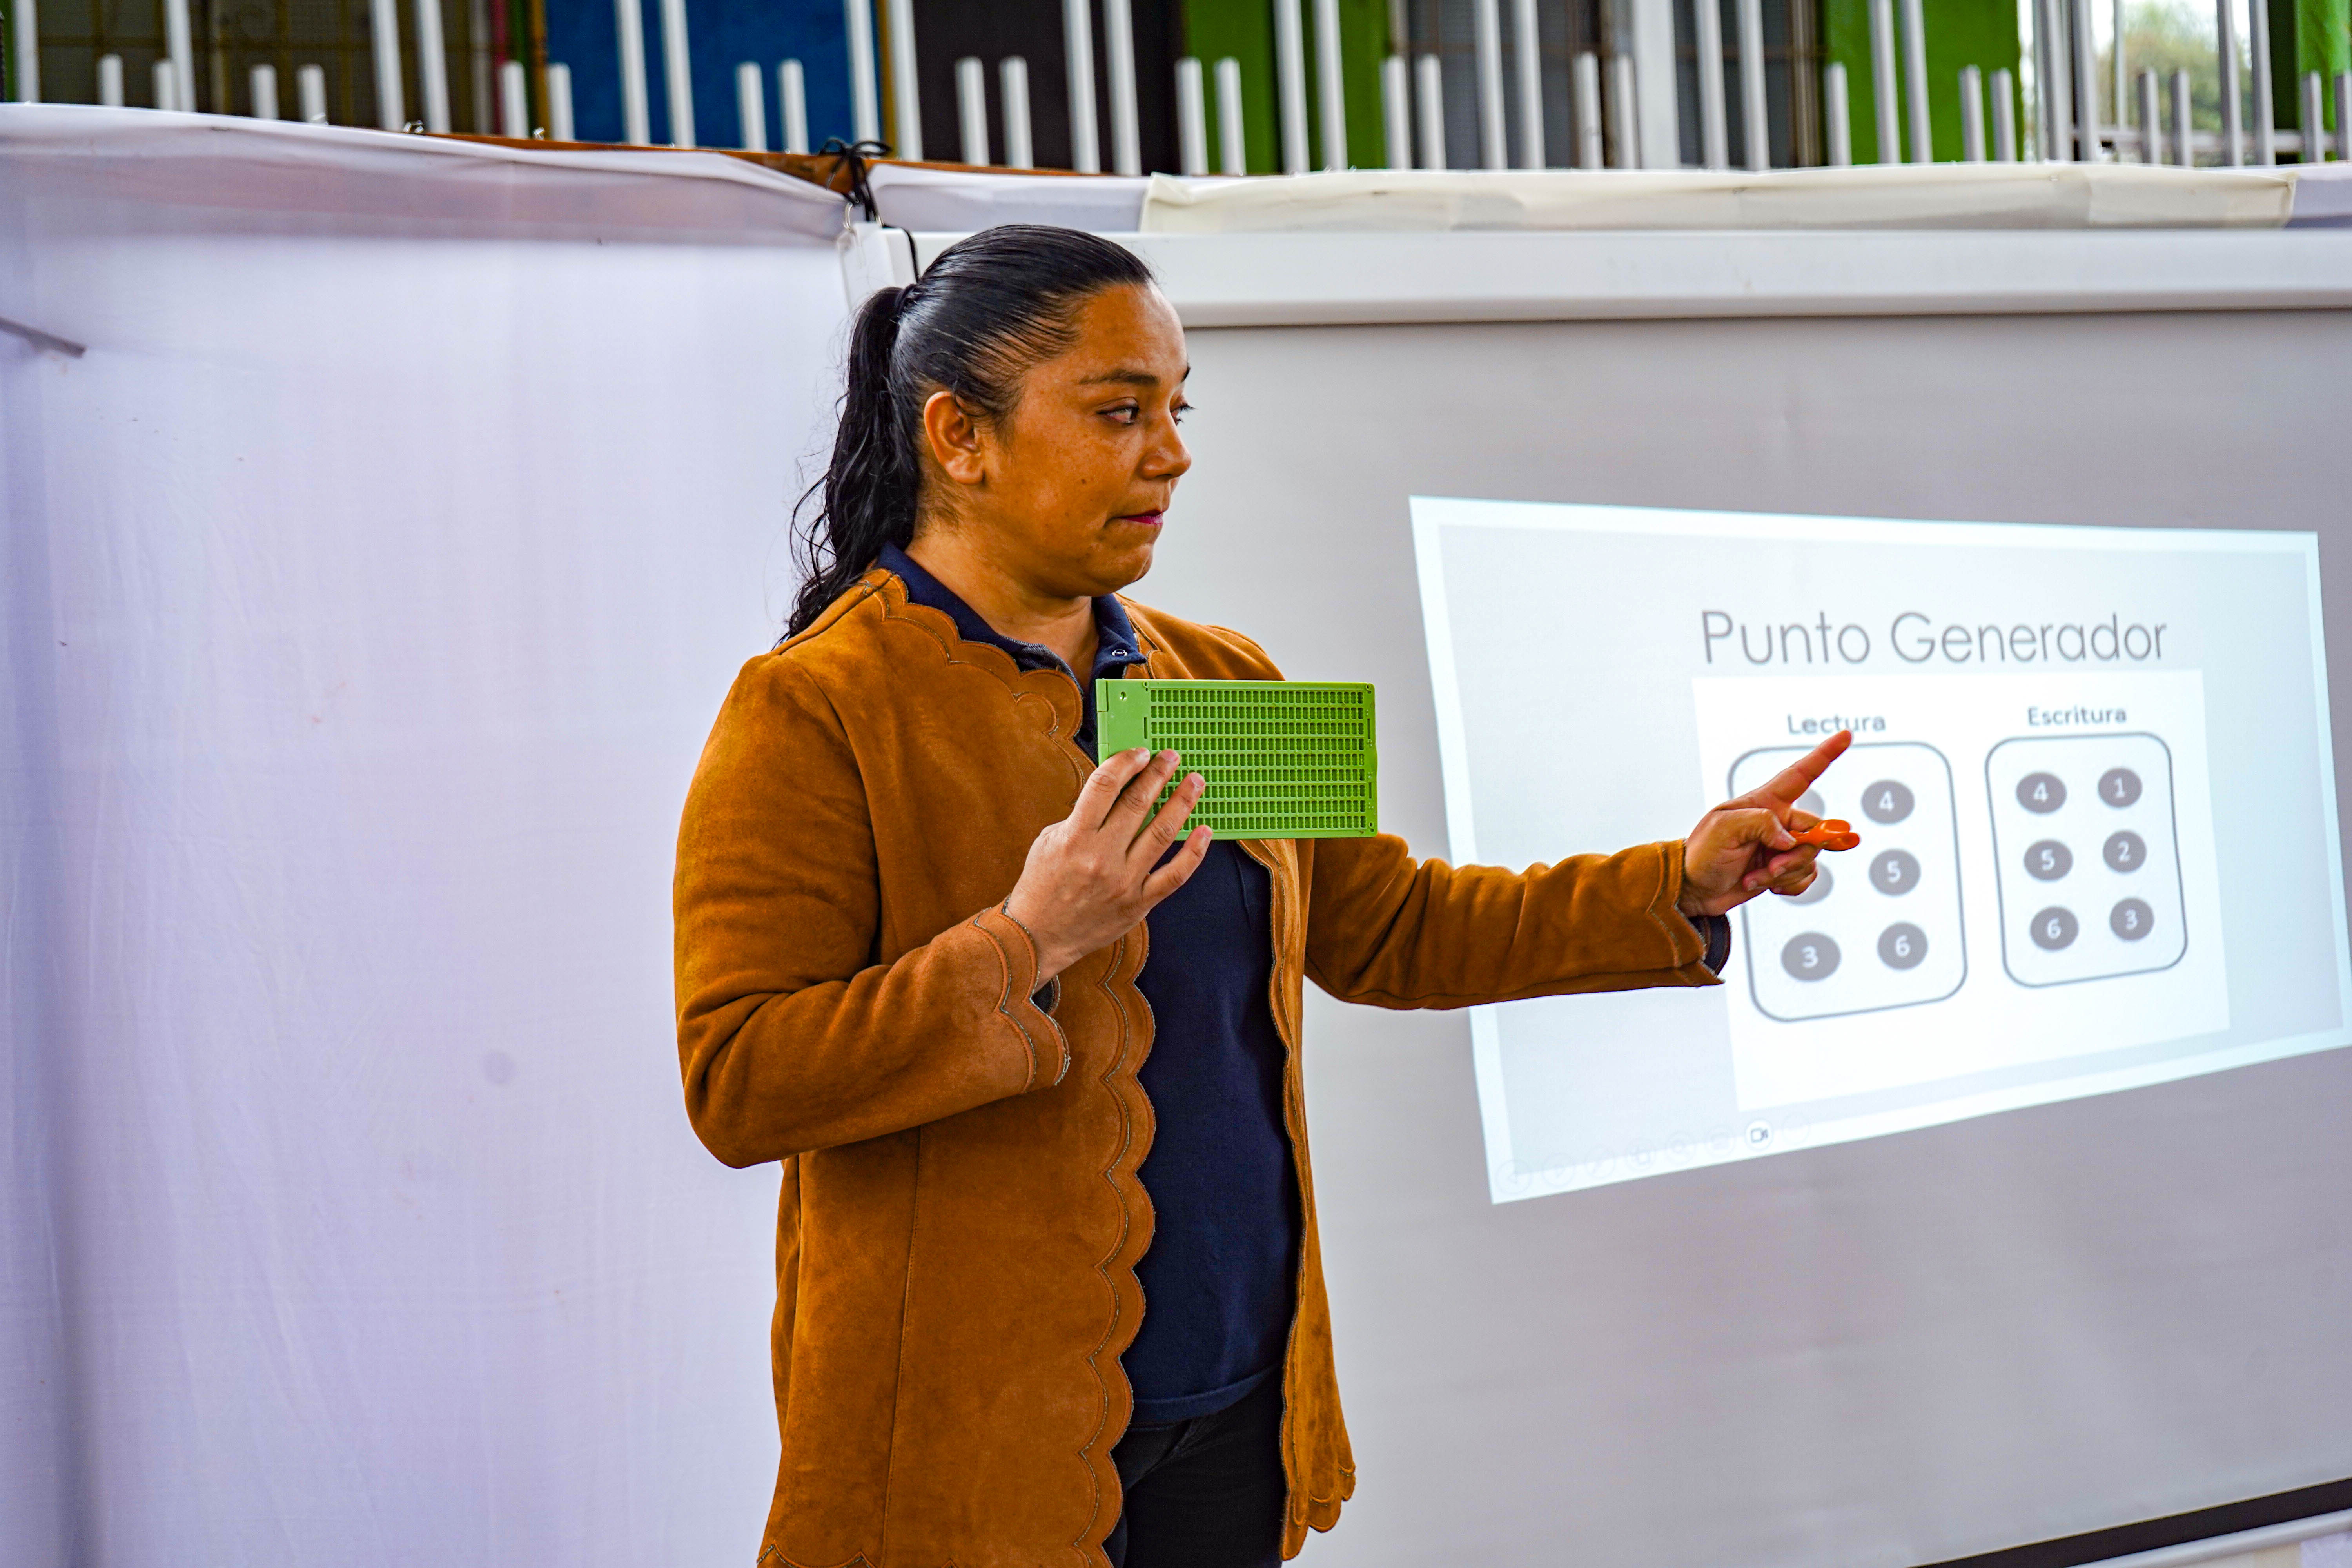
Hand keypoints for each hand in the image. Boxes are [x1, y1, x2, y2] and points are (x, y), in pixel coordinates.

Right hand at [1003, 748, 1214, 981]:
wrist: (1039, 936)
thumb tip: (1115, 792)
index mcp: (1074, 837)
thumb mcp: (1049, 840)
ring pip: (1162, 834)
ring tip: (1195, 782)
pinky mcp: (1139, 903)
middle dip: (1158, 774)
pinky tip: (1205, 832)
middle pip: (1138, 804)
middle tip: (1172, 758)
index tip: (1140, 753)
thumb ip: (1081, 816)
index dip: (1126, 762)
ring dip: (1182, 803)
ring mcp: (1124, 882)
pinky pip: (1175, 876)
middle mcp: (1101, 858)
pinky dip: (1194, 853)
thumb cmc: (1042, 885)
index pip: (1105, 786)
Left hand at [1677, 730, 1853, 917]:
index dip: (1824, 754)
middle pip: (1816, 830)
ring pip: (1811, 857)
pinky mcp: (1783, 868)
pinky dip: (1790, 884)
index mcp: (1765, 802)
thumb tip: (1790, 839)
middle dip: (1797, 852)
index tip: (1845, 736)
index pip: (1800, 774)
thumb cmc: (1702, 853)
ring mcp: (1782, 846)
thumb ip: (1761, 823)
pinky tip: (1767, 884)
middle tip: (1771, 864)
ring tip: (1757, 874)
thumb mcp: (1723, 828)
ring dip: (1786, 872)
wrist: (1694, 889)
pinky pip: (1807, 876)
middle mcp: (1778, 821)